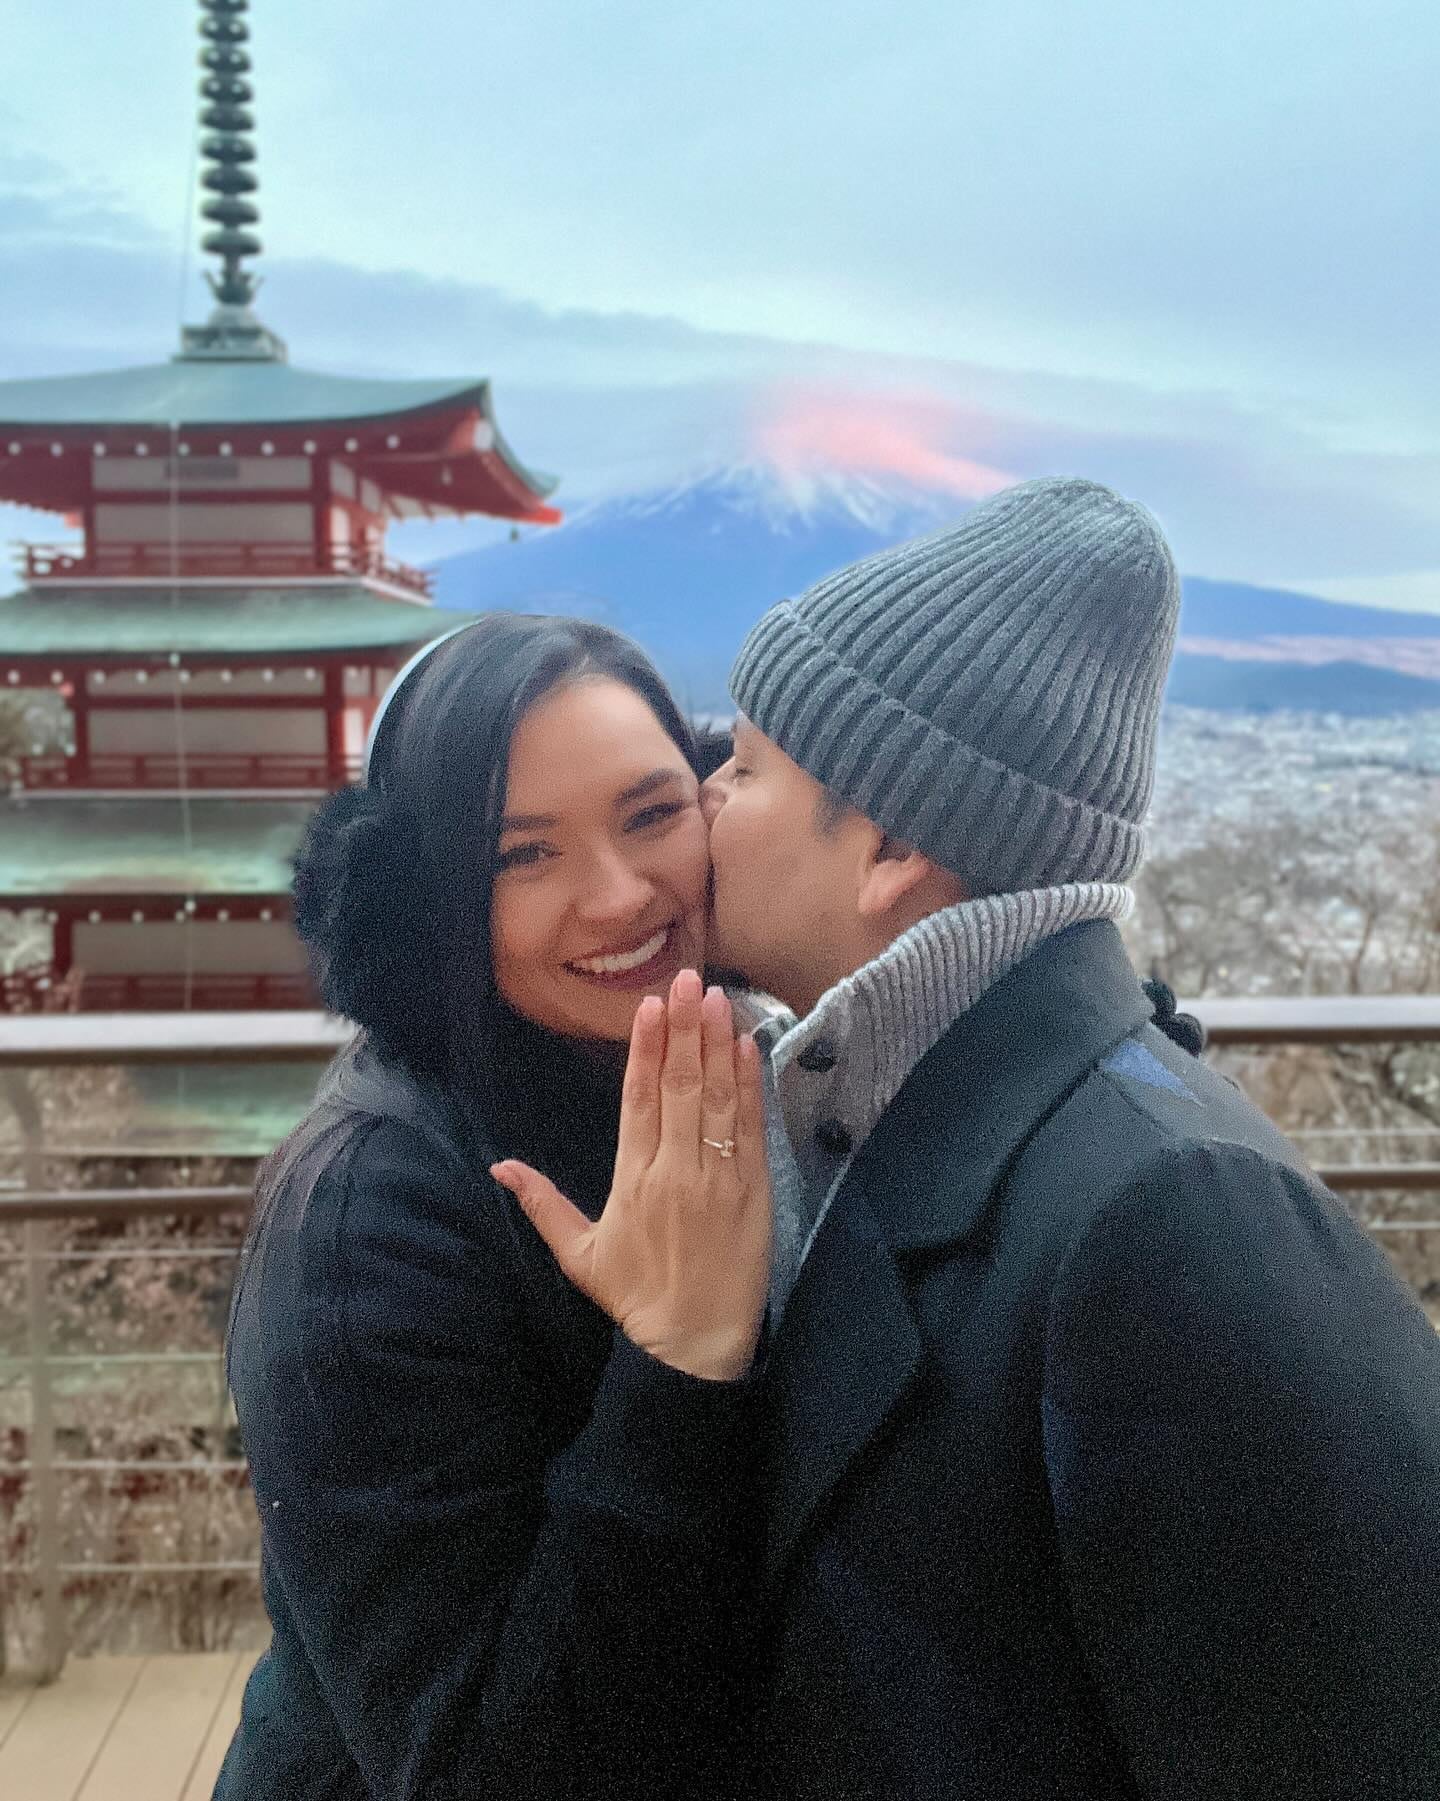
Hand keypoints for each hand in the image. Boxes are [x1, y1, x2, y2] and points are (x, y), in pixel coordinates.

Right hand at [491, 969, 770, 1380]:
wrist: (693, 1347)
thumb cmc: (635, 1299)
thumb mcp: (579, 1255)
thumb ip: (542, 1204)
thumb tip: (499, 1168)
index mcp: (632, 1180)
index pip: (637, 1101)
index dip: (644, 1051)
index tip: (649, 1007)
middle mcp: (674, 1170)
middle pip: (679, 1087)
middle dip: (683, 1029)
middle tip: (686, 978)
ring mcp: (717, 1177)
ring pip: (715, 1098)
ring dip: (716, 1044)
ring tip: (716, 997)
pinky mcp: (753, 1189)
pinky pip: (749, 1127)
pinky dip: (748, 1085)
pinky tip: (744, 1047)